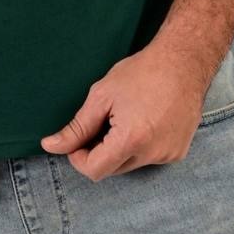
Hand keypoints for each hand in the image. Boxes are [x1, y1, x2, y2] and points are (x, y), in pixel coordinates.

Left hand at [39, 42, 207, 180]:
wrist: (183, 62)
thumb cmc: (141, 73)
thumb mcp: (101, 96)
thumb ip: (77, 127)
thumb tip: (50, 146)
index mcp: (131, 140)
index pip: (95, 171)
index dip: (79, 158)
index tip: (78, 140)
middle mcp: (153, 154)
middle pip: (112, 169)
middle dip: (99, 152)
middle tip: (101, 122)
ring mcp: (169, 155)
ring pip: (131, 164)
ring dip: (121, 149)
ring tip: (126, 117)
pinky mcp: (179, 152)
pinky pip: (150, 158)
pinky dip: (141, 146)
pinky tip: (145, 120)